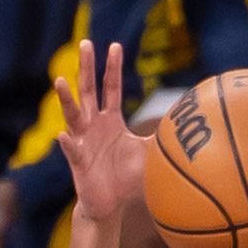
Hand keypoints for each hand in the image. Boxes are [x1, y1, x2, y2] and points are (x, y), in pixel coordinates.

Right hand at [55, 40, 148, 220]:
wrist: (111, 204)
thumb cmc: (128, 177)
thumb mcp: (148, 152)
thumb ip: (163, 136)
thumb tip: (187, 124)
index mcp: (110, 121)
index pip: (111, 88)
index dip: (113, 68)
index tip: (115, 45)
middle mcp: (93, 126)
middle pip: (89, 91)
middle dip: (87, 68)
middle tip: (86, 43)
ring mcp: (82, 142)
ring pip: (73, 116)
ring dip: (66, 99)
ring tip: (60, 81)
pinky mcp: (78, 163)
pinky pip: (71, 151)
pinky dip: (67, 144)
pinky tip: (63, 135)